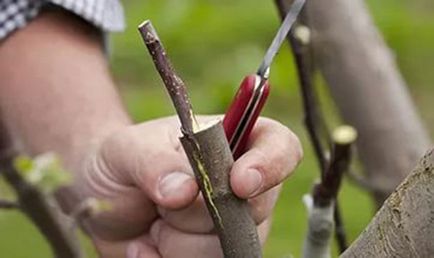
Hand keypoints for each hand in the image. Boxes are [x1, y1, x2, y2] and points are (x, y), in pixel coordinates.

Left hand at [73, 116, 301, 257]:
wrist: (100, 199)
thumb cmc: (121, 162)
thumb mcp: (127, 150)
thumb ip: (155, 163)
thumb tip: (184, 191)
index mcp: (231, 142)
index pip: (280, 146)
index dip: (271, 165)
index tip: (239, 184)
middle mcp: (241, 186)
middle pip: (253, 210)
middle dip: (198, 214)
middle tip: (161, 200)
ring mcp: (232, 226)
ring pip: (227, 248)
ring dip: (177, 242)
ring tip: (154, 222)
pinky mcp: (214, 255)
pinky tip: (148, 245)